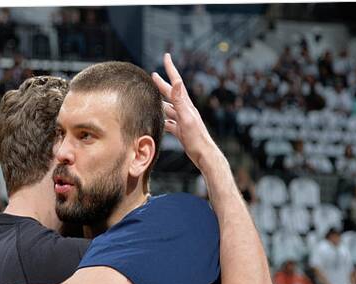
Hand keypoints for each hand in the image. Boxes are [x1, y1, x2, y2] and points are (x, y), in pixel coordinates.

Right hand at [152, 53, 221, 171]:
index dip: (171, 69)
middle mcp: (185, 110)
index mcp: (186, 105)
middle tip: (154, 74)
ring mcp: (183, 121)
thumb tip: (177, 81)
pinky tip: (157, 121)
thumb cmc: (196, 138)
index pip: (177, 82)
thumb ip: (180, 100)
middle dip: (162, 84)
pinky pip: (169, 122)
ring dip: (160, 102)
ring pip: (168, 108)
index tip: (166, 56)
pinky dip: (162, 119)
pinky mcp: (181, 131)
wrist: (204, 155)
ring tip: (152, 97)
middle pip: (171, 94)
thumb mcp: (187, 118)